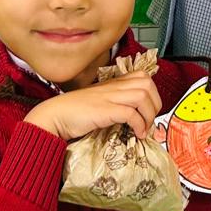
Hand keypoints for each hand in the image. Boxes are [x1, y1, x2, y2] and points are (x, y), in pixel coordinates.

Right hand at [23, 72, 162, 140]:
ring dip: (149, 114)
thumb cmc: (74, 112)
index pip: (142, 76)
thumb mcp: (100, 102)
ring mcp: (109, 97)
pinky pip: (131, 113)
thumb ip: (115, 104)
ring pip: (142, 95)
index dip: (152, 93)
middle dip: (155, 103)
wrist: (55, 115)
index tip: (151, 110)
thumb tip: (133, 118)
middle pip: (147, 84)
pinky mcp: (105, 110)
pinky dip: (139, 124)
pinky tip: (136, 134)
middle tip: (150, 119)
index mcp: (113, 83)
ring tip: (145, 128)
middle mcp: (113, 87)